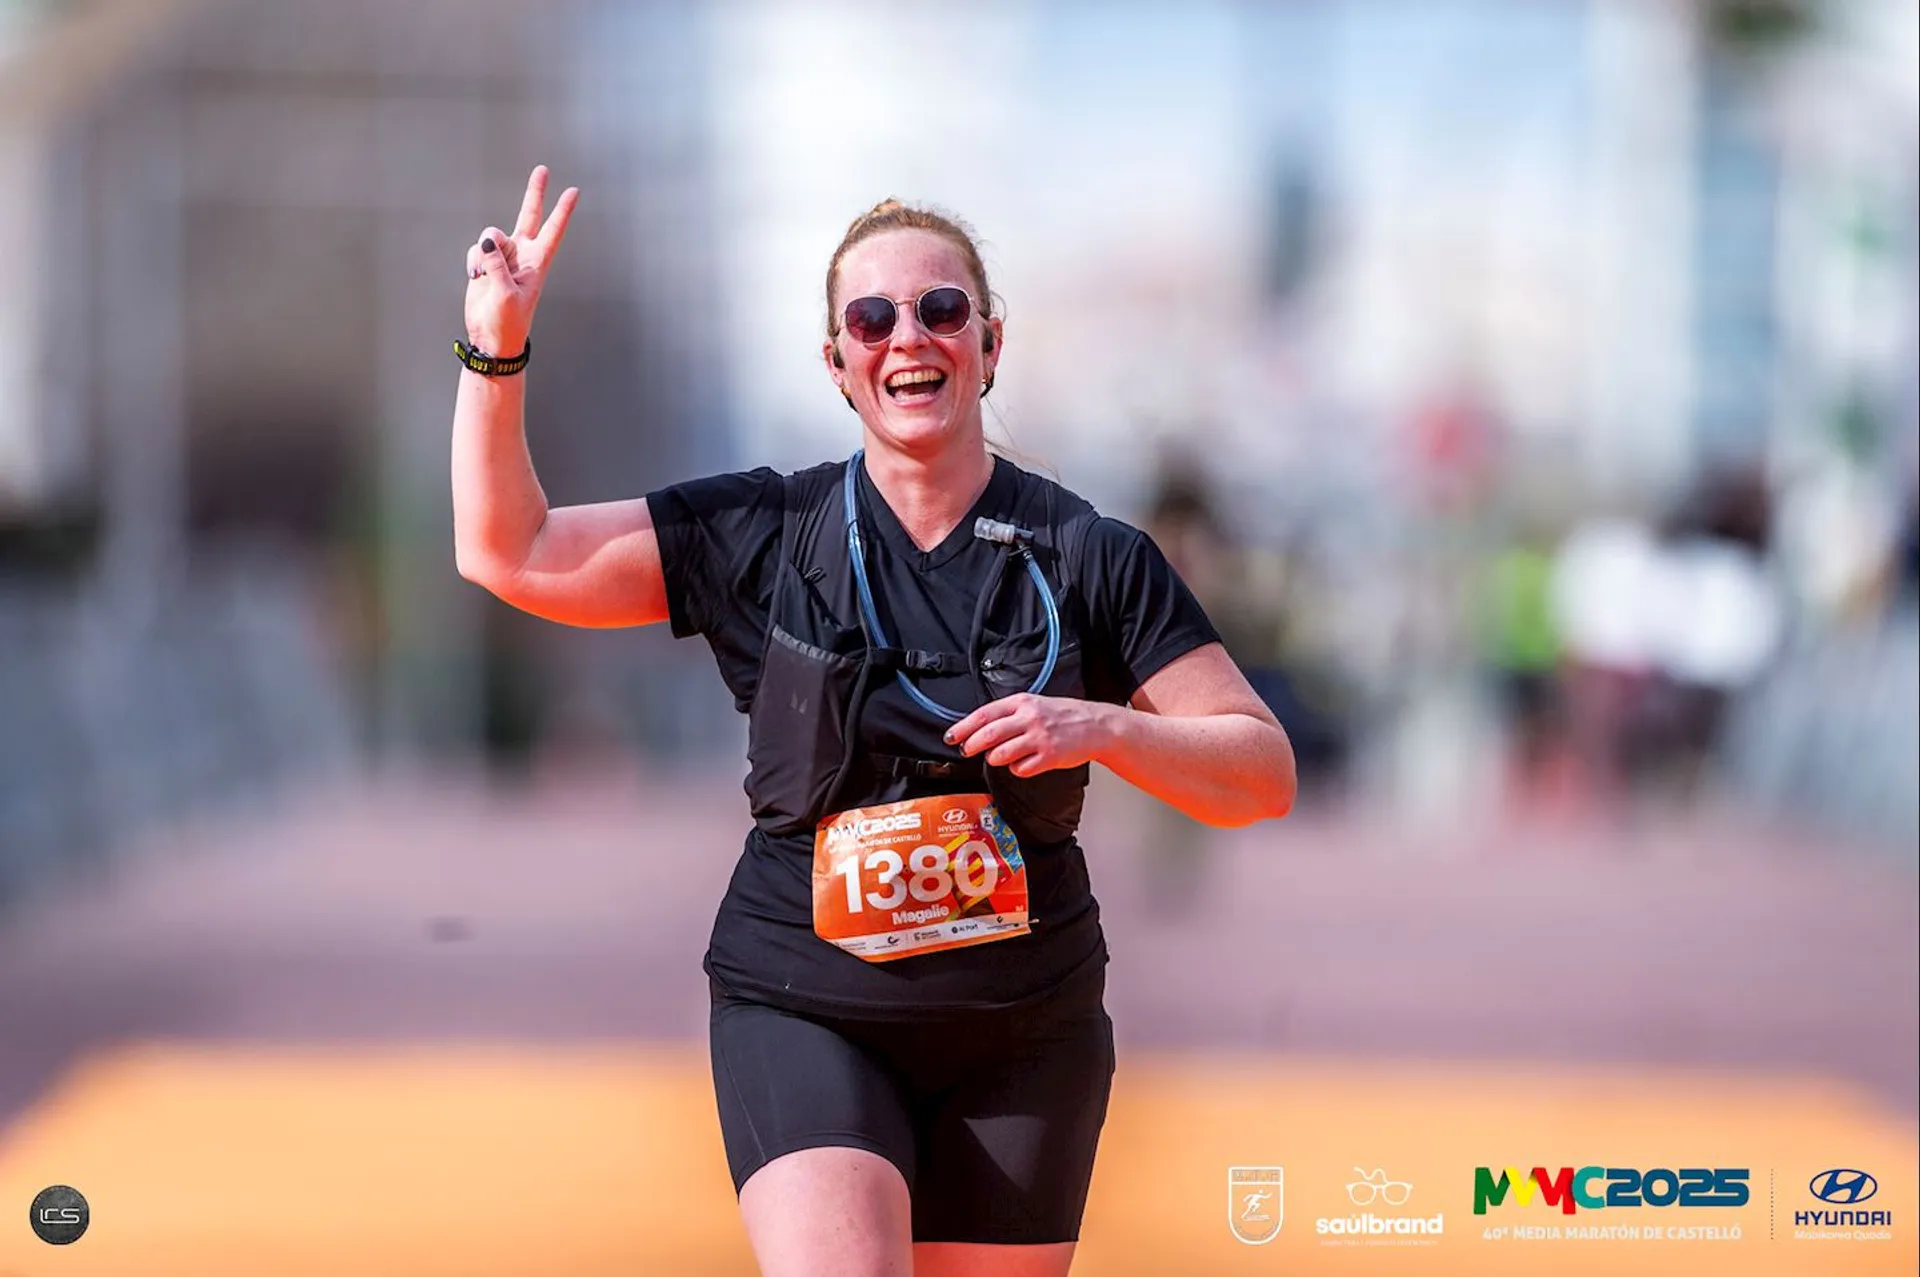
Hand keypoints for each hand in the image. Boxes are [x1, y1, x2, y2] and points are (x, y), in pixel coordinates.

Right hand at [464, 165, 579, 357]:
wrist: (490, 337)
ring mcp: (503, 258)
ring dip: (484, 253)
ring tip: (483, 276)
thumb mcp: (505, 294)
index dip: (562, 211)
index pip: (552, 232)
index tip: (573, 191)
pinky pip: (477, 249)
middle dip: (534, 193)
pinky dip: (473, 261)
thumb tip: (487, 242)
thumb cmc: (507, 322)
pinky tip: (475, 278)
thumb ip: (496, 264)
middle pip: (529, 217)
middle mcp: (522, 256)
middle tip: (543, 170)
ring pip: (492, 235)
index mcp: (537, 264)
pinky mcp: (485, 263)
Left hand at [944, 694, 1116, 777]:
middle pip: (988, 734)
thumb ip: (1010, 713)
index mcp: (1023, 702)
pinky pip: (1021, 769)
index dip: (964, 727)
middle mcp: (1029, 718)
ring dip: (995, 759)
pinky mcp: (1049, 757)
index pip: (984, 714)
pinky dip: (1017, 769)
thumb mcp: (1035, 704)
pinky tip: (1024, 763)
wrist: (1096, 726)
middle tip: (966, 751)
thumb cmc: (1064, 716)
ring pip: (1001, 754)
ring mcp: (1039, 738)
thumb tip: (979, 727)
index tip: (951, 736)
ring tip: (1000, 757)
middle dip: (971, 745)